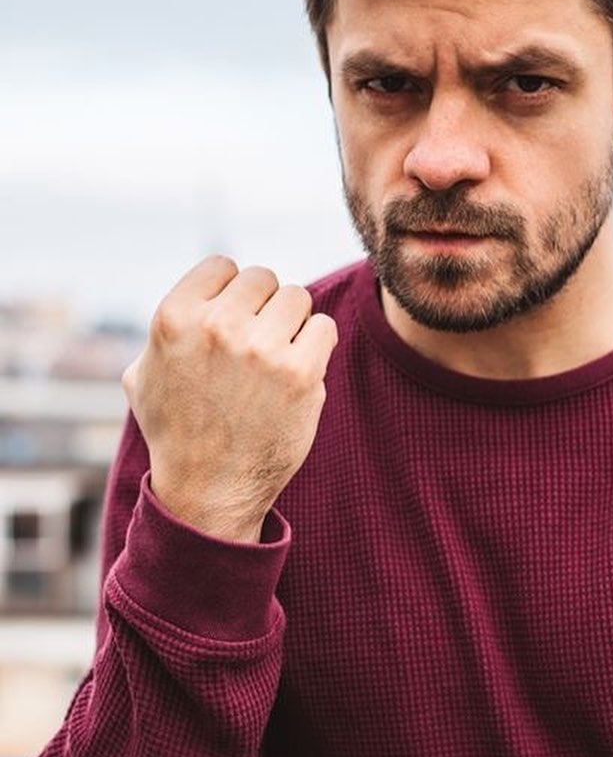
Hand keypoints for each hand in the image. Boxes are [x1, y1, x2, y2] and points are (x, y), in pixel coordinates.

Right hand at [122, 255, 337, 541]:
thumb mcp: (144, 374)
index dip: (232, 292)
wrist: (208, 491)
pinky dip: (317, 345)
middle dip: (265, 308)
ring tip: (278, 358)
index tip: (234, 322)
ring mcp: (261, 350)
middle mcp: (217, 327)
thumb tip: (197, 293)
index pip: (223, 266)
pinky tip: (300, 370)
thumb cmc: (177, 432)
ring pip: (298, 298)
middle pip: (265, 279)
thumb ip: (167, 328)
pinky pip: (324, 328)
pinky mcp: (301, 374)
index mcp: (174, 318)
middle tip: (259, 345)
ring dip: (293, 324)